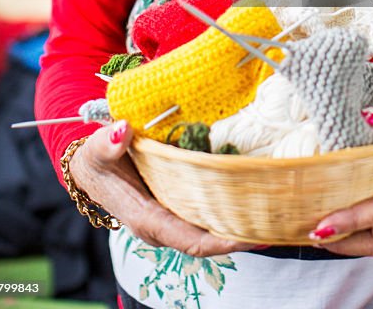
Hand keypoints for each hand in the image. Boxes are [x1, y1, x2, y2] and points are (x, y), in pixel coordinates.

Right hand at [69, 121, 260, 256]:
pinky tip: (257, 193)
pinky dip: (233, 207)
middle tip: (280, 217)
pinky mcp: (181, 205)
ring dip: (243, 221)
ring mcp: (174, 217)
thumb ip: (108, 143)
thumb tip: (122, 131)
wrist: (92, 166)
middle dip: (244, 233)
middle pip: (211, 239)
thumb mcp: (97, 150)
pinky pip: (210, 213)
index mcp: (148, 220)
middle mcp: (165, 226)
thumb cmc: (96, 160)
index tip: (253, 234)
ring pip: (213, 228)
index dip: (224, 241)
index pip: (193, 241)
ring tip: (279, 206)